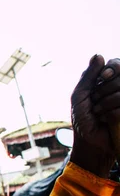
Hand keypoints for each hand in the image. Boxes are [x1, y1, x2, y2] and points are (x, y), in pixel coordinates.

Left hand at [70, 55, 119, 177]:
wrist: (89, 141)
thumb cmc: (82, 118)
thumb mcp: (80, 95)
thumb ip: (89, 76)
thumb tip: (99, 54)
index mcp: (107, 80)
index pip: (117, 63)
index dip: (113, 68)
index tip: (104, 76)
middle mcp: (119, 87)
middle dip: (104, 90)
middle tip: (95, 102)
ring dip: (106, 103)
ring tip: (98, 113)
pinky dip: (111, 114)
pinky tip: (106, 120)